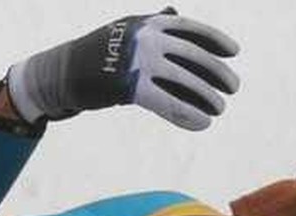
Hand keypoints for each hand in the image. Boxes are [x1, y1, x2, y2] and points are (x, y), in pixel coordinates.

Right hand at [7, 10, 239, 130]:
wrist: (61, 72)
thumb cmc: (97, 53)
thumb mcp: (126, 30)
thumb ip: (153, 24)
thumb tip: (175, 12)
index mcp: (148, 23)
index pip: (190, 28)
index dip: (215, 40)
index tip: (234, 52)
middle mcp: (146, 39)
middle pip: (195, 56)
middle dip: (218, 73)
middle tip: (233, 87)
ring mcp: (138, 62)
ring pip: (186, 81)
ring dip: (208, 97)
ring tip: (220, 108)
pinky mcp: (130, 88)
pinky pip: (168, 104)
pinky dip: (188, 115)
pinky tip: (202, 123)